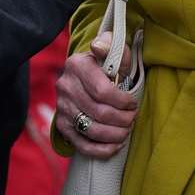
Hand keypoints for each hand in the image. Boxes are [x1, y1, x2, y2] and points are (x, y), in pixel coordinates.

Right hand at [54, 32, 137, 159]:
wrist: (84, 77)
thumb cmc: (105, 65)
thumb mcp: (112, 52)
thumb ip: (112, 46)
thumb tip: (99, 46)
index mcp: (77, 65)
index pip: (102, 90)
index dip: (122, 101)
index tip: (133, 103)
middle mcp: (65, 86)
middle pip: (99, 112)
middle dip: (122, 119)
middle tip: (133, 118)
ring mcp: (62, 108)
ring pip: (91, 130)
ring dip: (115, 135)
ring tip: (127, 130)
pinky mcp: (62, 126)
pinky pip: (82, 145)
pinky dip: (102, 149)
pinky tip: (116, 145)